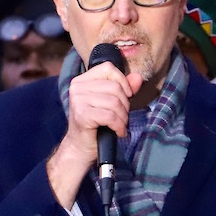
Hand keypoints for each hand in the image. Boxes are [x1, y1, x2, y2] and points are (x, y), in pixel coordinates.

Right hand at [46, 62, 142, 207]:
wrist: (81, 147)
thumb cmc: (97, 124)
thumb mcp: (112, 103)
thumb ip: (125, 88)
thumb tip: (138, 77)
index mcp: (82, 80)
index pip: (108, 68)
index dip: (123, 81)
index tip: (126, 96)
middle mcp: (77, 87)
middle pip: (114, 86)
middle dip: (125, 104)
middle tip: (122, 117)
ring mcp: (78, 100)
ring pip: (114, 102)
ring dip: (123, 117)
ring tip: (120, 125)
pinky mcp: (82, 115)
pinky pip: (110, 116)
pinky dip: (119, 126)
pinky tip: (118, 132)